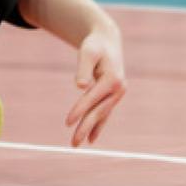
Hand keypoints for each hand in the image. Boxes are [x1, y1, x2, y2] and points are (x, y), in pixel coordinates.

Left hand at [65, 28, 125, 145]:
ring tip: (77, 144)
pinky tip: (92, 138)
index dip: (79, 110)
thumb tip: (80, 86)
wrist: (108, 41)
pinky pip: (104, 113)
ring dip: (90, 130)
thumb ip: (84, 68)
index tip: (67, 122)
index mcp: (113, 79)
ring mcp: (117, 94)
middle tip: (73, 143)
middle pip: (98, 112)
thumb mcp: (88, 52)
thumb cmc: (95, 45)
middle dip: (85, 127)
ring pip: (102, 115)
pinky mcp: (112, 96)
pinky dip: (98, 125)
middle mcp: (118, 89)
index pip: (92, 99)